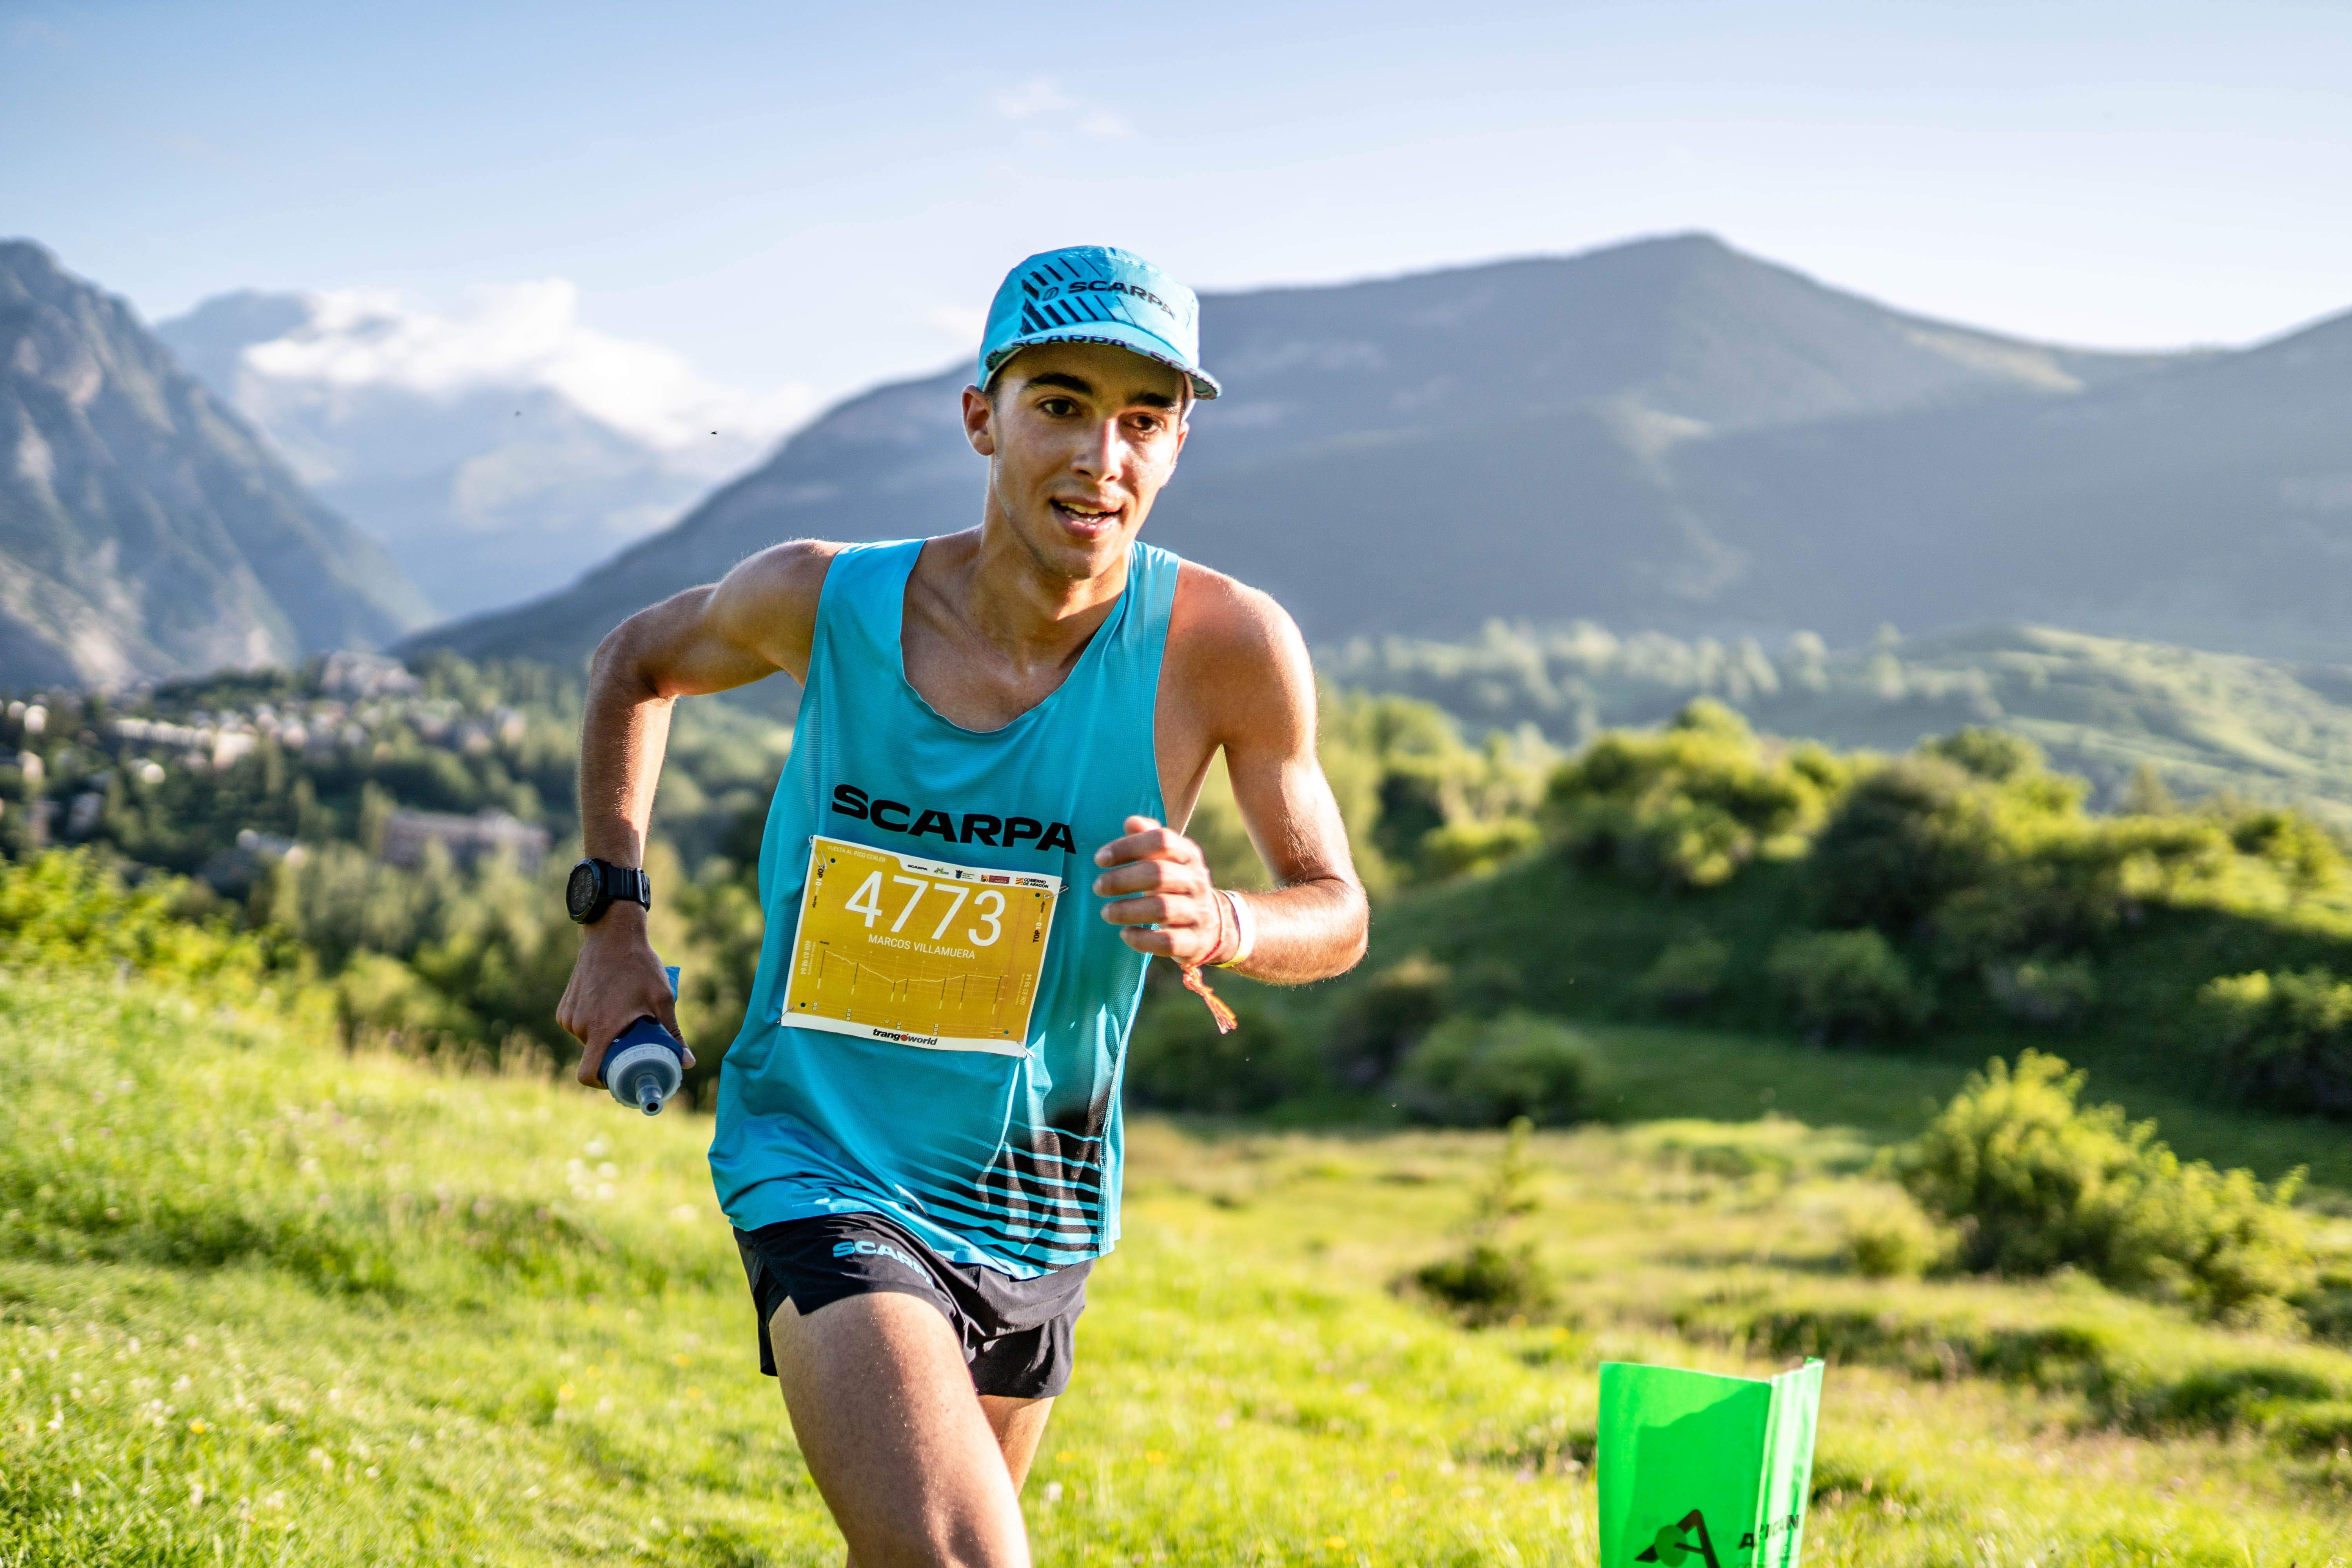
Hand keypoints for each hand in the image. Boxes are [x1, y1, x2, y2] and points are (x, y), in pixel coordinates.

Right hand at [556, 907, 694, 1087]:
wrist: (612, 935)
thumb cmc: (640, 966)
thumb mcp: (662, 1000)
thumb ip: (673, 1034)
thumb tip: (688, 1063)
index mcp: (601, 1029)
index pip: (588, 1073)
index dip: (601, 1084)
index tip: (617, 1080)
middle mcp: (579, 1025)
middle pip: (593, 1056)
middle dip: (611, 1054)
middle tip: (632, 1044)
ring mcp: (569, 1015)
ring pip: (586, 1040)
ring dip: (602, 1036)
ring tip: (622, 1018)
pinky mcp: (564, 1006)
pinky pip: (577, 1026)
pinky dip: (591, 1024)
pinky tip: (607, 1007)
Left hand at [1093, 815, 1224, 965]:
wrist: (1215, 922)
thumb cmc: (1178, 884)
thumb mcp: (1169, 857)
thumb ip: (1149, 837)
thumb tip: (1131, 822)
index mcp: (1188, 855)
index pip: (1161, 841)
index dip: (1128, 847)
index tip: (1100, 859)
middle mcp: (1196, 881)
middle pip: (1158, 874)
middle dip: (1122, 880)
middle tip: (1098, 887)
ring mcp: (1197, 912)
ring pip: (1162, 909)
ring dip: (1127, 910)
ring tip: (1107, 912)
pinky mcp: (1194, 942)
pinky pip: (1167, 942)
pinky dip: (1142, 939)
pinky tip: (1125, 934)